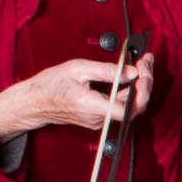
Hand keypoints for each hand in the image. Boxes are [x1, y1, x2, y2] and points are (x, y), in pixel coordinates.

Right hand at [0, 53, 154, 139]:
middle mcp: (99, 118)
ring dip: (139, 85)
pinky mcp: (100, 118)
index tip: (143, 70)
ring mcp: (100, 120)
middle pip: (134, 105)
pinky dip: (129, 90)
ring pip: (129, 106)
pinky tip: (130, 75)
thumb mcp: (78, 69)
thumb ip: (107, 71)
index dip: (143, 90)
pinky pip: (121, 106)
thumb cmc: (51, 85)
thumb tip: (131, 72)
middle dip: (145, 82)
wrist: (35, 102)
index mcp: (93, 106)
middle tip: (146, 61)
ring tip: (141, 64)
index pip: (129, 108)